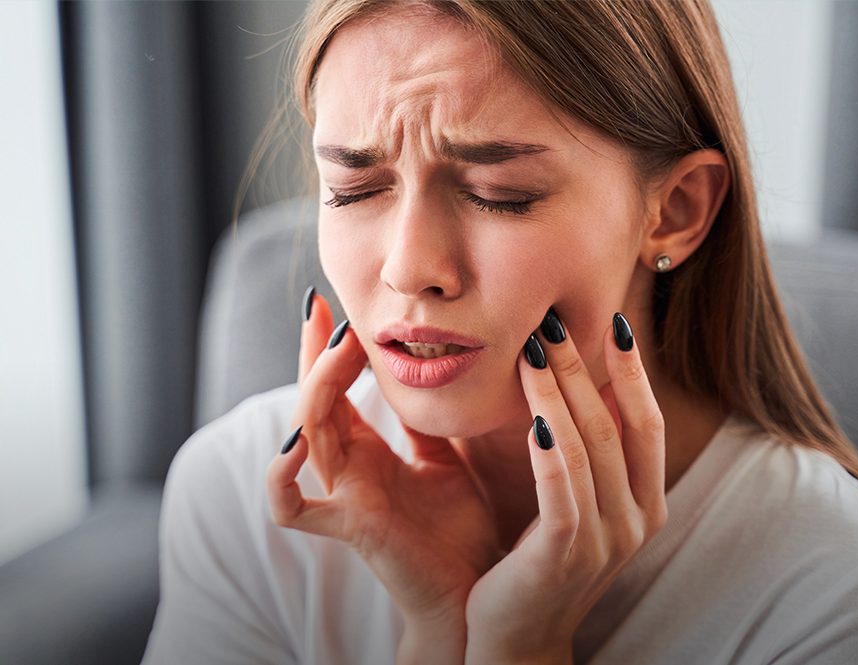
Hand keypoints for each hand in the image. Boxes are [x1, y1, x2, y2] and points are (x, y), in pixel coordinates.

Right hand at [265, 292, 500, 642]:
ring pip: (306, 433)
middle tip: (327, 311)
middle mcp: (347, 468)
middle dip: (315, 354)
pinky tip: (297, 442)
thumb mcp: (446, 456)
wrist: (475, 589)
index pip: (335, 388)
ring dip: (316, 388)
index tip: (329, 303)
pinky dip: (282, 478)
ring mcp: (343, 496)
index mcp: (367, 450)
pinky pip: (292, 507)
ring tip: (337, 350)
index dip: (327, 348)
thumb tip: (431, 365)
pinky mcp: (349, 526)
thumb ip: (426, 420)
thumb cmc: (458, 528)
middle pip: (314, 400)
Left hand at [464, 310, 667, 664]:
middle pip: (614, 425)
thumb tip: (576, 385)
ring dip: (558, 393)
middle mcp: (635, 519)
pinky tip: (532, 415)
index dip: (634, 372)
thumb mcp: (578, 504)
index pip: (648, 424)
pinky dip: (550, 449)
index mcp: (645, 502)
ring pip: (587, 448)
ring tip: (532, 349)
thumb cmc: (542, 560)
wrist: (517, 638)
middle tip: (554, 321)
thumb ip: (587, 455)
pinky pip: (562, 491)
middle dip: (584, 368)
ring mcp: (606, 540)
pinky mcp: (565, 555)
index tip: (614, 322)